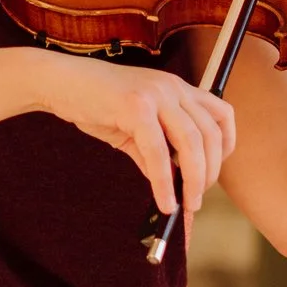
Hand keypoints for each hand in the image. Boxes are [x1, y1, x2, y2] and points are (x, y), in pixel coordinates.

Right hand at [35, 52, 236, 216]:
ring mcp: (155, 95)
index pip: (221, 114)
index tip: (215, 171)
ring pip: (191, 144)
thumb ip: (155, 152)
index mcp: (176, 88)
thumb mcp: (133, 126)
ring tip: (186, 205)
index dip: (227, 146)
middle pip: (210, 135)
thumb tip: (170, 185)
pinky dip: (164, 182)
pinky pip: (158, 152)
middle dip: (208, 173)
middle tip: (196, 199)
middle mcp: (172, 88)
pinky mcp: (135, 107)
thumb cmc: (95, 102)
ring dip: (193, 181)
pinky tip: (163, 201)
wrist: (60, 82)